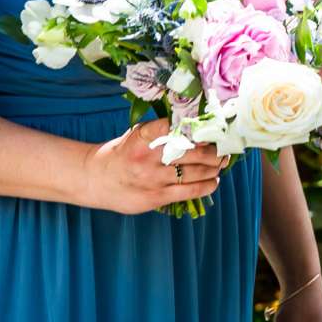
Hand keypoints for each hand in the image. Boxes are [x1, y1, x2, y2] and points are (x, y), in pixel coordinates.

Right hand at [76, 119, 225, 214]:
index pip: (176, 126)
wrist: (96, 179)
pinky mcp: (156, 197)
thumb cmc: (123, 153)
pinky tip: (214, 180)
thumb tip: (197, 124)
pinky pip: (189, 191)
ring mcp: (153, 178)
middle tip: (225, 146)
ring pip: (196, 172)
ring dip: (215, 167)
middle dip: (214, 149)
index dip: (199, 126)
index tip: (214, 125)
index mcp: (143, 136)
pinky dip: (206, 185)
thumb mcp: (137, 135)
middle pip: (193, 151)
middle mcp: (149, 156)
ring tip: (222, 162)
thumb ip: (162, 130)